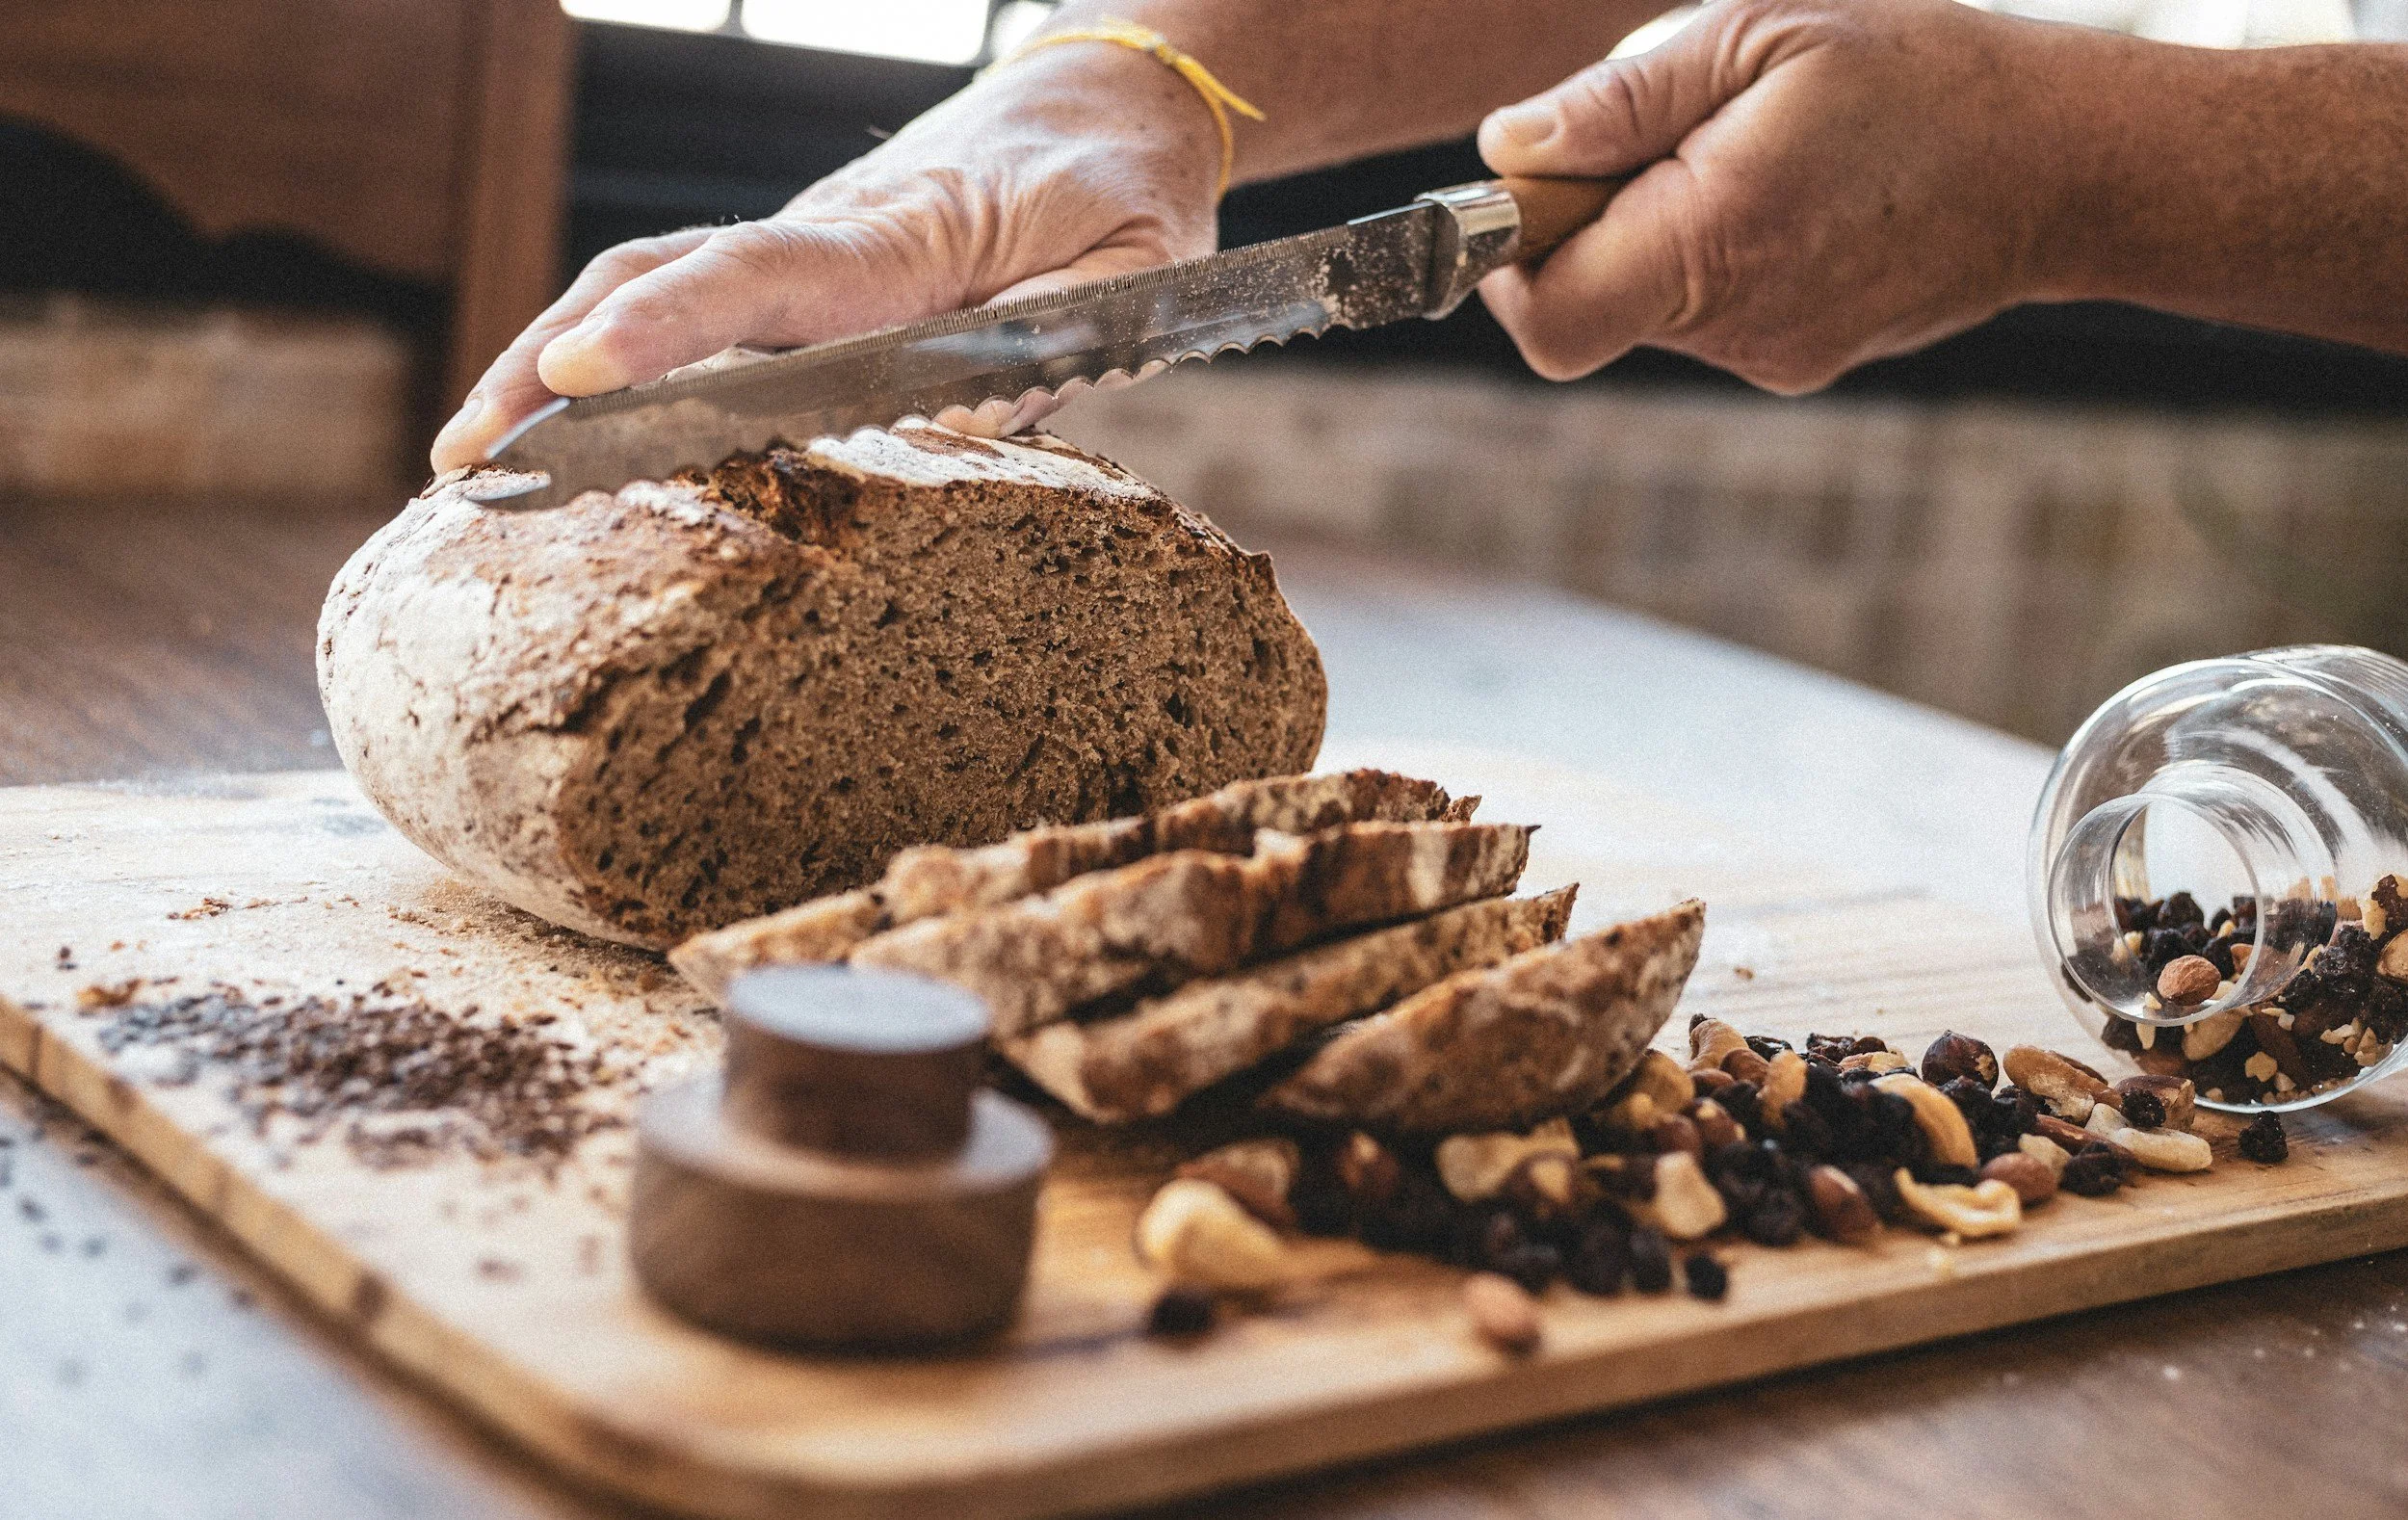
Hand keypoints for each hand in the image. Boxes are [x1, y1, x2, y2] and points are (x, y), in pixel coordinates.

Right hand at [431, 44, 1220, 471]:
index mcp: (906, 234)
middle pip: (660, 275)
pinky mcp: (811, 273)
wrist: (1111, 97)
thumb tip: (966, 430)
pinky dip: (619, 355)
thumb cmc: (1128, 183)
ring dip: (556, 359)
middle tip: (466, 458)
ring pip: (658, 285)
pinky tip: (564, 423)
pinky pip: (696, 304)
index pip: (760, 276)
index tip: (580, 377)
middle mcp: (832, 235)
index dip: (666, 327)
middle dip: (551, 359)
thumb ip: (1071, 340)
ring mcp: (810, 249)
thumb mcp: (1143, 263)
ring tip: (471, 458)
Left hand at [1474, 0, 2080, 393]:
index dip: (1507, 262)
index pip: (1548, 318)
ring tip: (1742, 153)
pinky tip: (1782, 193)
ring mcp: (1768, 356)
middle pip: (1585, 306)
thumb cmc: (1918, 77)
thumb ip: (1620, 100)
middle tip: (1661, 136)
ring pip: (1644, 306)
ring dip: (1652, 232)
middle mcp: (1735, 327)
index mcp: (1714, 243)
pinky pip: (1705, 313)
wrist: (2062, 162)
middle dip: (1585, 225)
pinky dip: (1708, 254)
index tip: (1526, 193)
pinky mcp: (1795, 361)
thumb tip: (1507, 147)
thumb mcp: (1758, 38)